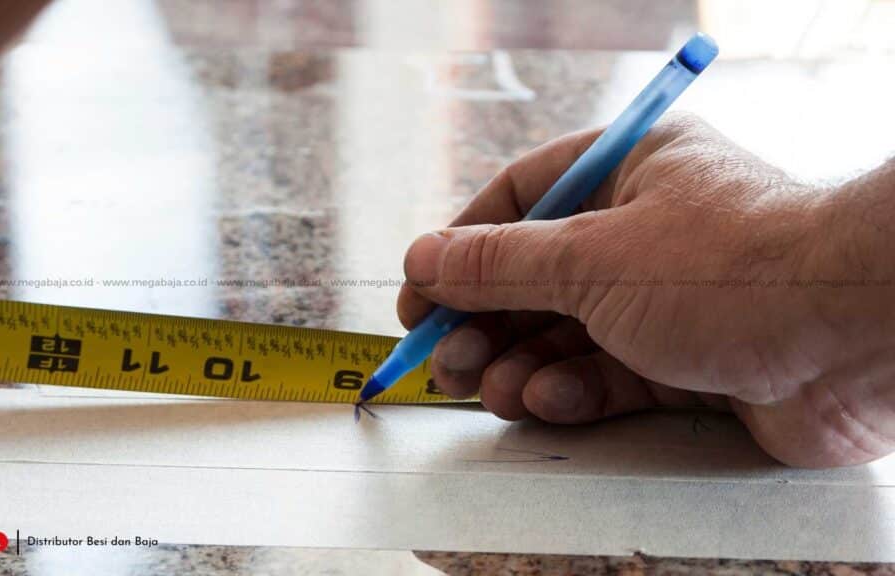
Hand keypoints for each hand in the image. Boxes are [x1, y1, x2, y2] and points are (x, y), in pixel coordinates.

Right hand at [398, 113, 894, 467]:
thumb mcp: (591, 257)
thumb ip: (500, 264)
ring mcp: (672, 301)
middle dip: (487, 322)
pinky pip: (611, 376)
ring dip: (521, 363)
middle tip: (444, 362)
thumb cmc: (734, 268)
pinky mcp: (693, 363)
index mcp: (630, 172)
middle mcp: (649, 232)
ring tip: (490, 389)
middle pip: (540, 276)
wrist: (857, 338)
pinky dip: (573, 391)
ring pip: (571, 333)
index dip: (461, 248)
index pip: (522, 200)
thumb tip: (425, 259)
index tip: (419, 294)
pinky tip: (547, 402)